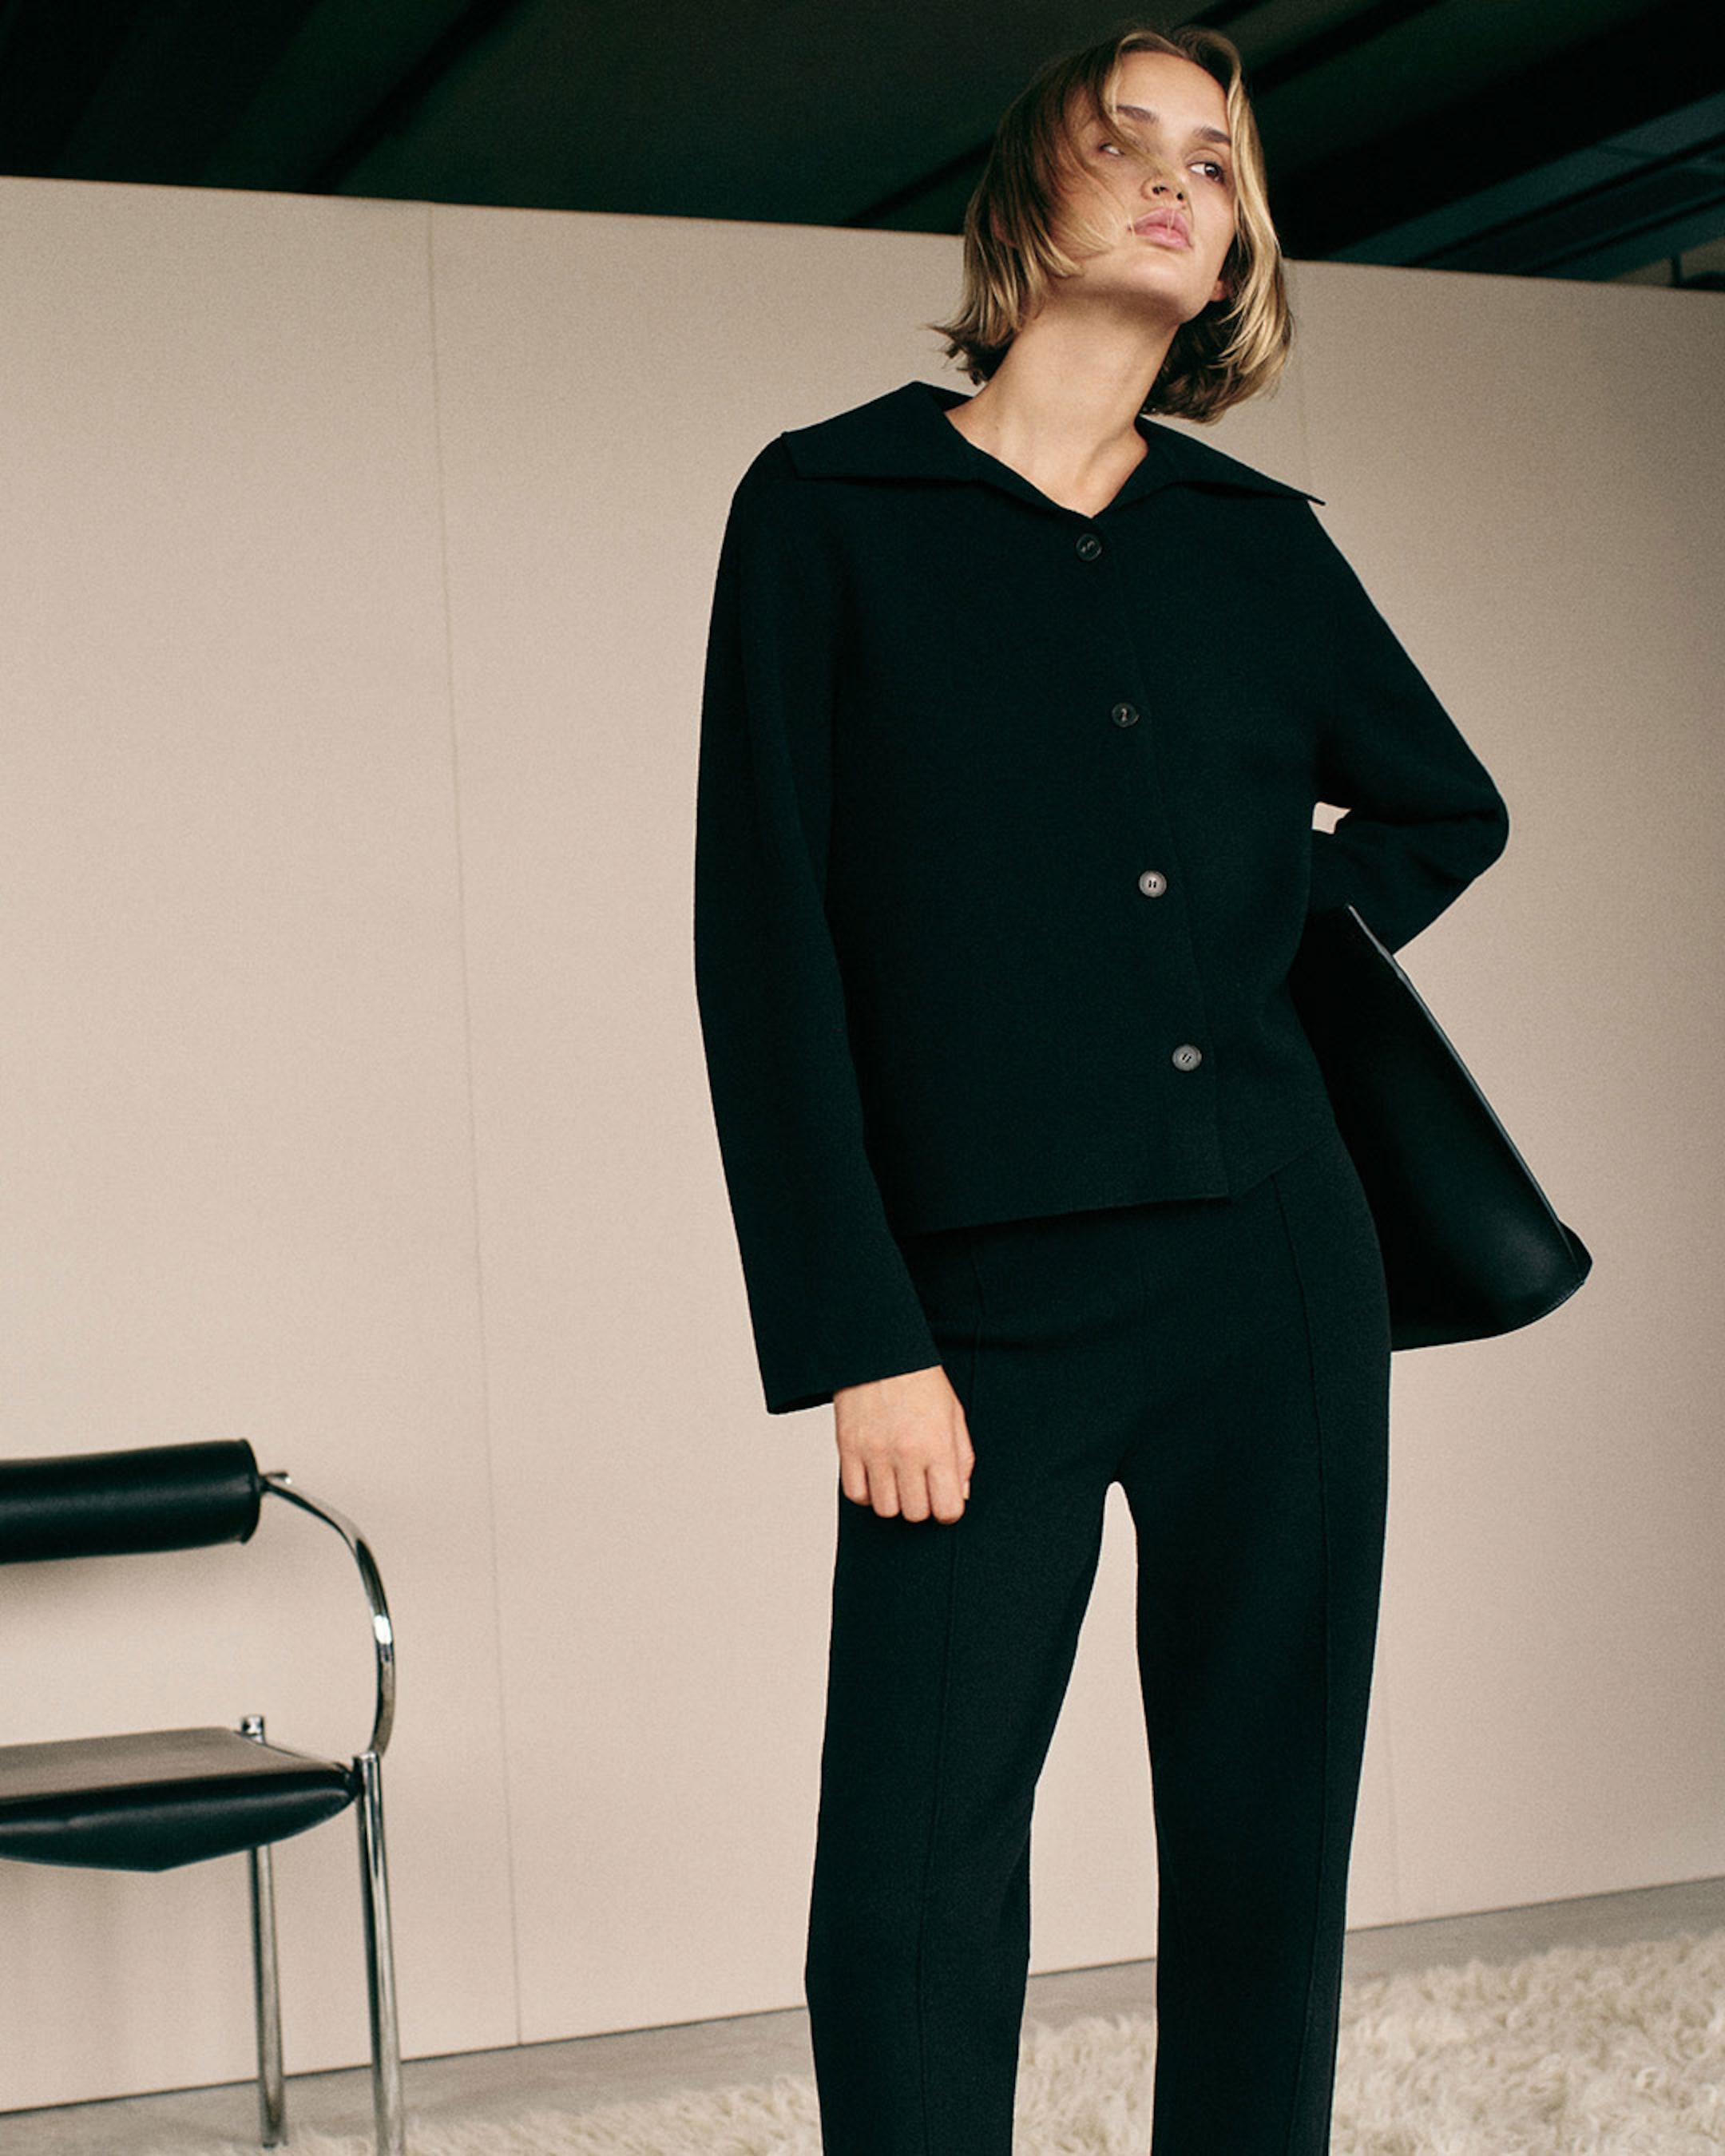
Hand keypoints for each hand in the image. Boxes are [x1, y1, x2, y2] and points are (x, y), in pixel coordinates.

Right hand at [833, 1364, 974, 1522]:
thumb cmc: (920, 1380)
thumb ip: (962, 1458)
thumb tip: (959, 1495)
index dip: (948, 1509)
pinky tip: (876, 1474)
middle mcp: (905, 1453)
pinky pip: (856, 1495)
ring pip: (884, 1509)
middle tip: (920, 1485)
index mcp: (937, 1445)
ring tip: (897, 1478)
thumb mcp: (953, 1414)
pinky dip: (867, 1492)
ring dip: (893, 1500)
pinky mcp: (848, 1448)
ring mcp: (874, 1452)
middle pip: (915, 1514)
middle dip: (921, 1505)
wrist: (880, 1350)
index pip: (947, 1509)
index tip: (944, 1497)